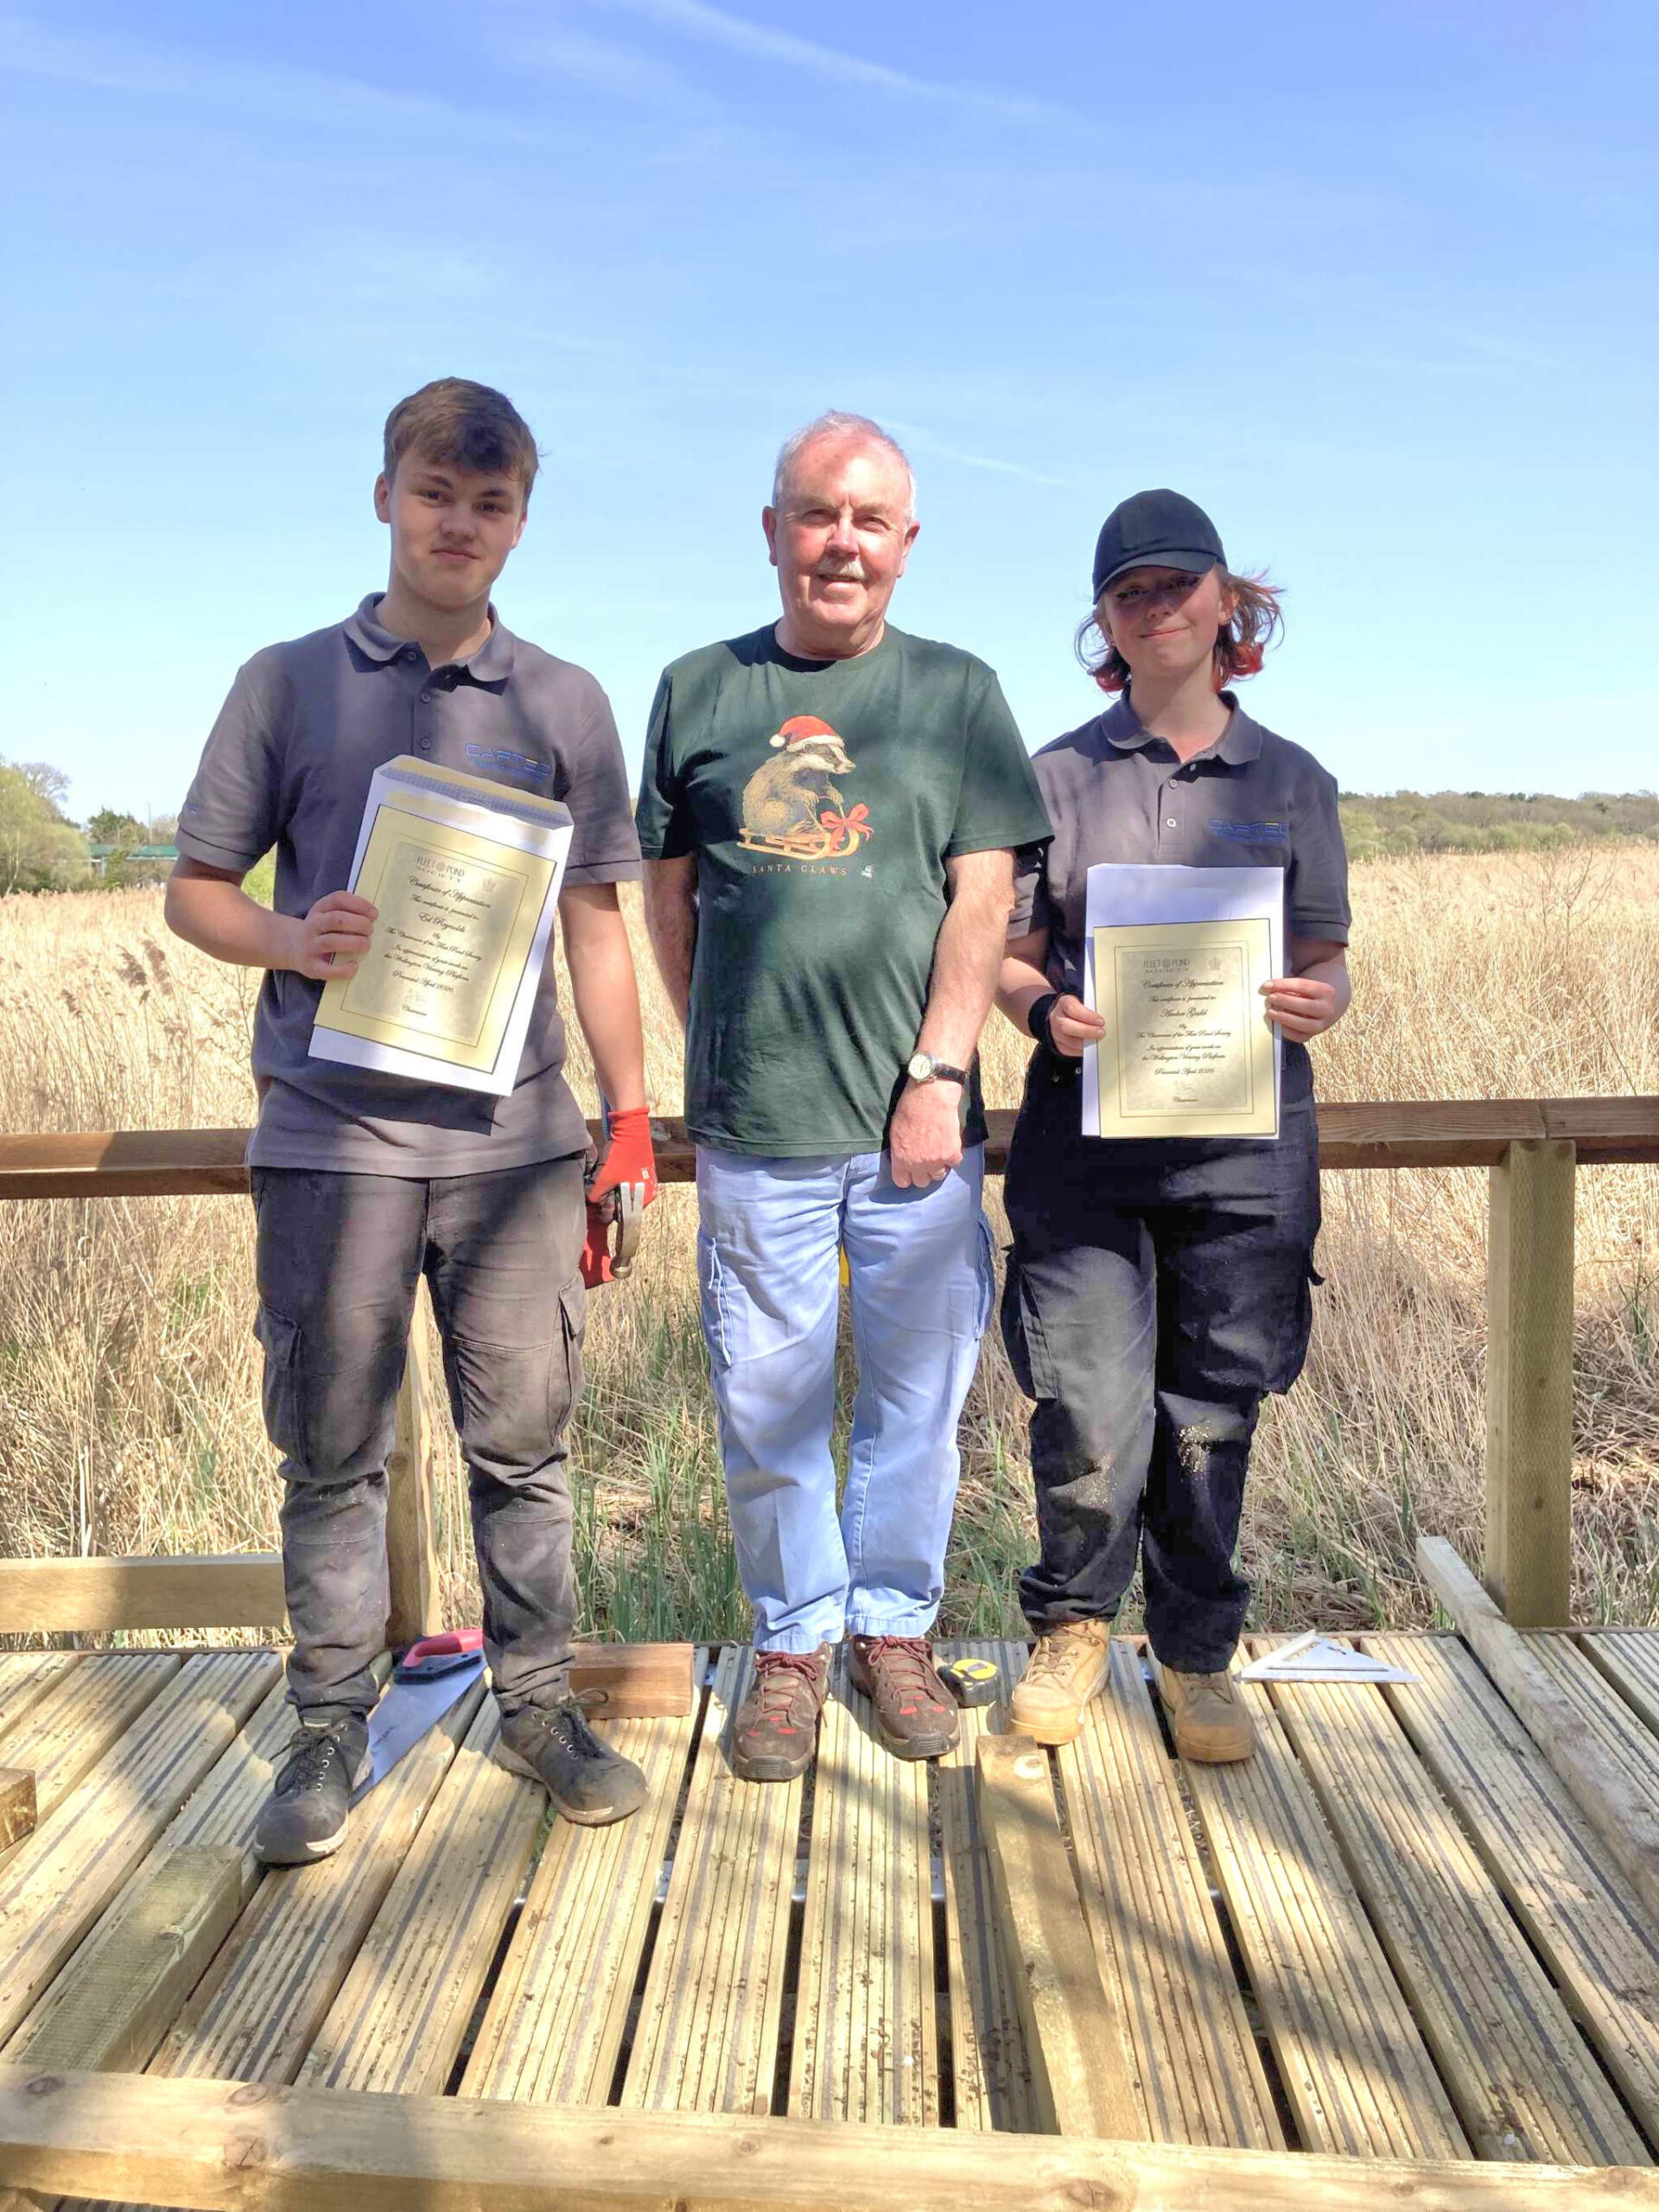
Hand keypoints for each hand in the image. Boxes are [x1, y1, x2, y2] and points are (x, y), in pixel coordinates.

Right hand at [286, 891, 376, 979]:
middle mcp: (313, 925)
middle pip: (336, 920)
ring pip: (331, 942)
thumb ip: (347, 912)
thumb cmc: (322, 929)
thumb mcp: (328, 914)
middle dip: (358, 923)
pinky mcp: (311, 966)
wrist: (293, 946)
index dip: (359, 904)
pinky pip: (327, 969)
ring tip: (366, 944)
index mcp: (320, 909)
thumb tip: (374, 919)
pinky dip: (343, 969)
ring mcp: (311, 946)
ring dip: (353, 942)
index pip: (338, 899)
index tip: (374, 914)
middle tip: (370, 930)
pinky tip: (354, 966)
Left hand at [582, 1106, 657, 1287]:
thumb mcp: (604, 1179)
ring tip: (598, 1186)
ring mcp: (643, 1180)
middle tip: (594, 1199)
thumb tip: (590, 1205)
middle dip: (608, 1203)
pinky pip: (623, 1183)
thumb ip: (596, 1196)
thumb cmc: (620, 1156)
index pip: (625, 1217)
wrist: (631, 1128)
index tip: (597, 1215)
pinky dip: (614, 1183)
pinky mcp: (638, 1170)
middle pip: (623, 1205)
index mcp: (643, 1198)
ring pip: (622, 1194)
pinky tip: (605, 1176)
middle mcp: (646, 1192)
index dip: (608, 1215)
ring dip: (609, 1192)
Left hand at [888, 1079, 963, 1188]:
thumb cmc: (909, 1109)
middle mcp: (918, 1164)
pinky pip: (955, 1163)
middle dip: (923, 1173)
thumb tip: (904, 1158)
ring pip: (939, 1175)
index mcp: (900, 1159)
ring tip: (939, 1154)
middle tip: (926, 1161)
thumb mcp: (895, 1132)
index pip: (902, 1181)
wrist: (930, 1097)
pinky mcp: (952, 1153)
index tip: (910, 1172)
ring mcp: (936, 1161)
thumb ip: (900, 1150)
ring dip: (938, 1167)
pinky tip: (950, 1144)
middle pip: (922, 1182)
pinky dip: (954, 1156)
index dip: (907, 1177)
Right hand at [1044, 993, 1105, 1058]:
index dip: (1087, 1016)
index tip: (1101, 1021)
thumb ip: (1094, 1007)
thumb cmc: (1081, 1007)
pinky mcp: (1058, 1043)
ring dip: (1085, 1042)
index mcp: (1064, 1002)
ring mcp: (1055, 1032)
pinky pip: (1068, 1050)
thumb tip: (1108, 1015)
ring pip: (1067, 1040)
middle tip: (1101, 1032)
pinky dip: (1081, 1050)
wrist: (1067, 1014)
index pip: (1072, 1008)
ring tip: (1098, 1040)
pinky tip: (1090, 1047)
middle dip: (1086, 1031)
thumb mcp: (1086, 1001)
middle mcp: (1056, 1017)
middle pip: (1066, 1026)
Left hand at [1261, 974, 1340, 1042]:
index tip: (1267, 985)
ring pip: (1305, 1024)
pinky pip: (1300, 1036)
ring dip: (1285, 1018)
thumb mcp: (1303, 986)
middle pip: (1307, 1006)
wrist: (1323, 1007)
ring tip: (1270, 1012)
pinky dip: (1286, 1031)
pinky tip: (1276, 1024)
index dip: (1283, 985)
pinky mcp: (1313, 1035)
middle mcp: (1327, 1009)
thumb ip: (1288, 986)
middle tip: (1270, 998)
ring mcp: (1322, 1024)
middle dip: (1286, 1001)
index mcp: (1327, 991)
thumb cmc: (1307, 993)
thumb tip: (1268, 987)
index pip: (1303, 986)